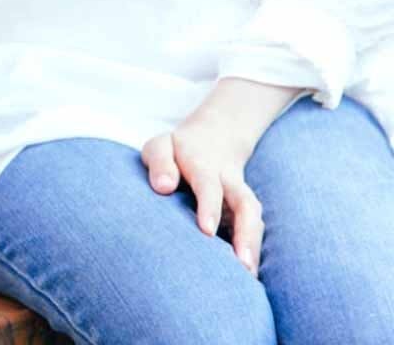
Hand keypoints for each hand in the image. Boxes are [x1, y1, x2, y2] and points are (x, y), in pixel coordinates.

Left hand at [141, 78, 300, 274]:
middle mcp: (229, 181)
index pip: (209, 185)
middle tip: (242, 264)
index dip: (210, 206)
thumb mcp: (162, 146)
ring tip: (248, 278)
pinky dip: (251, 250)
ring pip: (255, 219)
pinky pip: (253, 229)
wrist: (214, 137)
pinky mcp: (245, 210)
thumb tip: (163, 186)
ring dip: (253, 246)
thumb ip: (161, 163)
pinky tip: (245, 278)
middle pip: (246, 205)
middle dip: (246, 234)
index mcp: (205, 165)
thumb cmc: (177, 150)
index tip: (206, 230)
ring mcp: (240, 196)